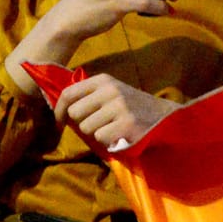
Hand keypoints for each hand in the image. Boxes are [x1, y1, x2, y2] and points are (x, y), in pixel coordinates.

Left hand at [54, 74, 178, 150]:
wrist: (164, 116)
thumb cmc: (131, 107)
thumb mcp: (111, 93)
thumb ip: (88, 96)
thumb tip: (57, 109)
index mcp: (104, 80)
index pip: (68, 93)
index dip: (59, 111)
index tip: (60, 122)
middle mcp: (110, 90)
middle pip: (75, 113)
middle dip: (82, 123)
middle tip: (98, 125)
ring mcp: (119, 106)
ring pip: (86, 128)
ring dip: (97, 133)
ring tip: (112, 128)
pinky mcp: (126, 124)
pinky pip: (100, 138)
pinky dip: (108, 141)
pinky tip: (120, 135)